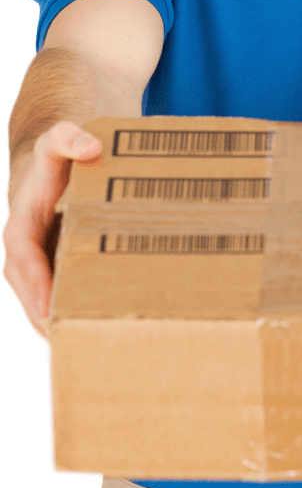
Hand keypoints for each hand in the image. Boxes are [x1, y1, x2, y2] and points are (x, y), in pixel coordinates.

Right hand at [1, 122, 102, 344]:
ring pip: (46, 306)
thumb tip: (91, 147)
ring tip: (90, 349)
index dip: (38, 288)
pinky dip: (73, 318)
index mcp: (18, 231)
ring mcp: (37, 270)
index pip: (25, 264)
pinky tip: (97, 335)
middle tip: (78, 344)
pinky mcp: (53, 275)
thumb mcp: (58, 141)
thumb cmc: (57, 158)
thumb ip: (69, 137)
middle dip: (52, 321)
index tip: (52, 312)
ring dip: (63, 327)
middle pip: (35, 297)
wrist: (52, 168)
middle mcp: (22, 257)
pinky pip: (59, 301)